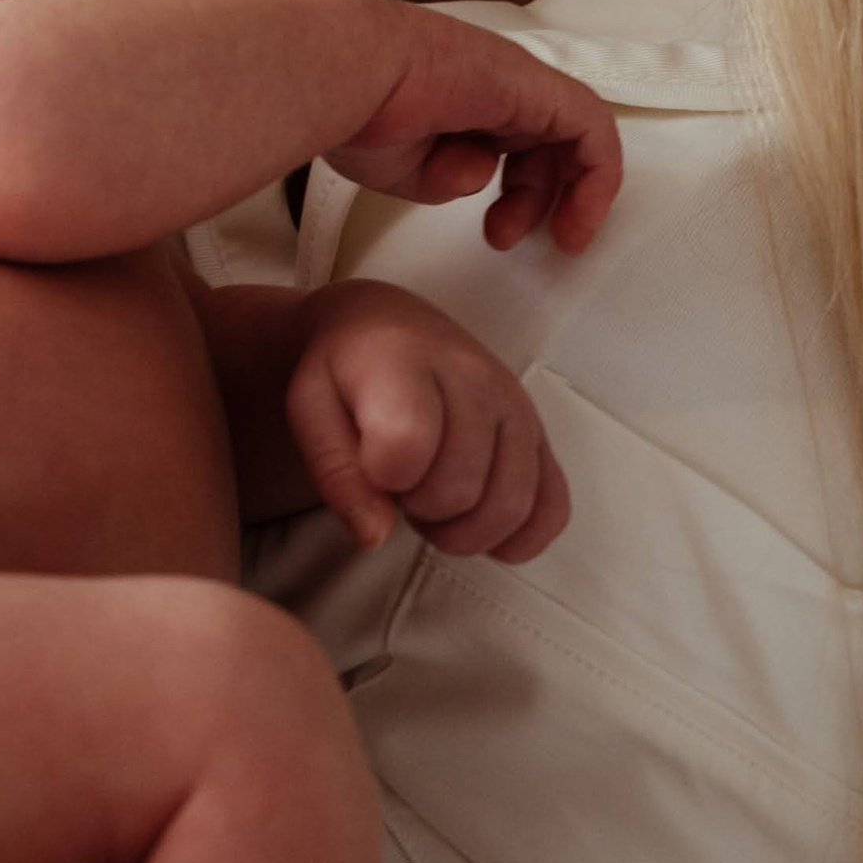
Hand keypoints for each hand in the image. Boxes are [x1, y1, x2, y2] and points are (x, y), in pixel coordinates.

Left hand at [285, 281, 568, 561]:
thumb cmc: (344, 369)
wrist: (386, 326)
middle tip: (397, 486)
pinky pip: (553, 508)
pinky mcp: (539, 433)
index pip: (406, 447)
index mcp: (407, 361)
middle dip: (417, 508)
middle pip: (459, 488)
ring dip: (462, 530)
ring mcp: (515, 406)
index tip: (368, 464)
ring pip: (510, 506)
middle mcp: (473, 377)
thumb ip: (334, 472)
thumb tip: (375, 534)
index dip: (380, 479)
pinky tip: (480, 527)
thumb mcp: (309, 407)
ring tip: (432, 500)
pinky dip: (519, 536)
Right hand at [328, 8, 621, 251]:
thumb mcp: (406, 171)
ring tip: (550, 235)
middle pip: (546, 145)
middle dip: (541, 201)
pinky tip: (580, 214)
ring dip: (572, 197)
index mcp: (460, 100)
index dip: (521, 192)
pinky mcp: (538, 86)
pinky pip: (591, 129)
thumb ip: (446, 177)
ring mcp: (518, 83)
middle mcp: (496, 88)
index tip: (504, 233)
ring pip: (574, 138)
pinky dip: (598, 176)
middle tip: (521, 240)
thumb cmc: (358, 116)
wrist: (353, 76)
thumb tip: (471, 174)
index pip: (512, 142)